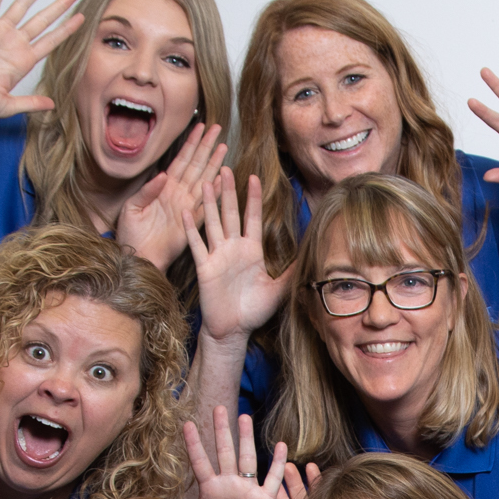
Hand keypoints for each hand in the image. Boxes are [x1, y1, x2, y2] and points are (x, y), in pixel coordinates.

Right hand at [0, 0, 85, 117]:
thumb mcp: (5, 106)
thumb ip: (29, 104)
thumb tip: (52, 104)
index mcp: (22, 62)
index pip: (51, 42)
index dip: (66, 30)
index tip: (81, 19)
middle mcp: (14, 44)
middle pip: (42, 20)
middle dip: (59, 5)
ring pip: (22, 6)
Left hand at [117, 120, 226, 270]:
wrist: (136, 257)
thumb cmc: (131, 234)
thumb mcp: (131, 207)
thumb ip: (146, 190)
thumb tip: (162, 176)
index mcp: (163, 188)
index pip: (180, 160)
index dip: (190, 143)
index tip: (200, 126)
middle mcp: (177, 195)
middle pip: (196, 166)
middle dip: (206, 147)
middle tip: (217, 129)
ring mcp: (185, 208)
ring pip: (203, 182)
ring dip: (214, 165)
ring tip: (223, 148)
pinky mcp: (190, 225)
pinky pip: (204, 208)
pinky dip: (214, 196)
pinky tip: (223, 182)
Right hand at [186, 169, 294, 340]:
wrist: (232, 330)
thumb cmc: (254, 310)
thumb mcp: (279, 288)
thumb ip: (292, 270)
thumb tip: (311, 254)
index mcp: (251, 250)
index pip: (253, 218)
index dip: (252, 198)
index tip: (253, 177)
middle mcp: (233, 248)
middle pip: (230, 213)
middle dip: (228, 191)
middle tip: (226, 168)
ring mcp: (217, 256)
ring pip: (213, 223)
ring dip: (210, 202)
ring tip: (207, 181)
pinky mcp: (205, 267)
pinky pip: (197, 245)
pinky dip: (192, 228)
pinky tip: (187, 211)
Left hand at [186, 404, 285, 498]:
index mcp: (211, 488)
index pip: (200, 462)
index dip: (194, 444)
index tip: (186, 424)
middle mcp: (229, 483)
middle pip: (225, 451)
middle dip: (222, 430)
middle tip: (220, 407)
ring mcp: (248, 488)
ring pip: (247, 458)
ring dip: (246, 438)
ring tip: (245, 417)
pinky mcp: (265, 498)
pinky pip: (272, 478)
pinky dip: (278, 463)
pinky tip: (282, 446)